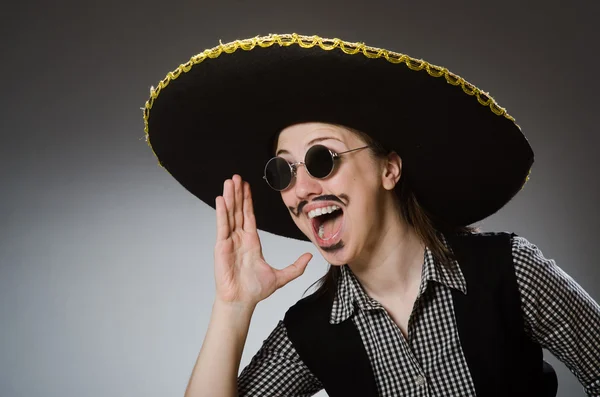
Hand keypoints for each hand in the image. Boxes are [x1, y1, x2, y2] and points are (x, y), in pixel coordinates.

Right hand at [213, 175, 311, 306]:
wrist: (242, 301)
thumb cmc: (255, 290)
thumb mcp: (282, 276)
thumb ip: (296, 267)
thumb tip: (310, 257)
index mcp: (251, 242)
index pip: (249, 216)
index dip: (247, 201)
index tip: (246, 186)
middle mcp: (239, 239)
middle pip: (238, 211)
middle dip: (237, 194)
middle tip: (236, 177)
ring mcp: (229, 241)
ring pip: (230, 214)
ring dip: (229, 197)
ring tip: (229, 181)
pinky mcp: (221, 247)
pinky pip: (222, 226)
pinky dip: (221, 212)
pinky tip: (221, 199)